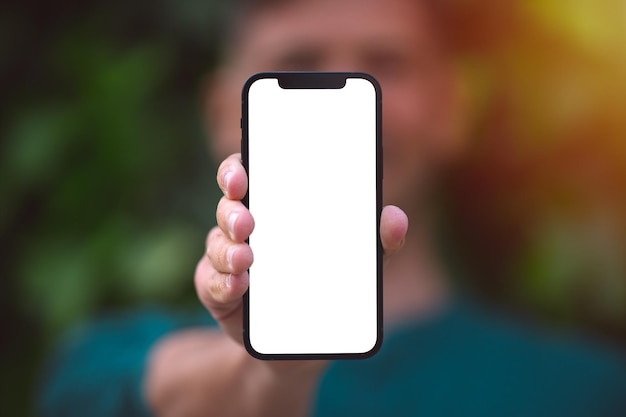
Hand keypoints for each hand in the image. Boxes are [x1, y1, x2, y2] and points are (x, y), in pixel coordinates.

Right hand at [195, 153, 408, 344]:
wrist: (303, 342)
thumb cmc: (327, 287)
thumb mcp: (357, 264)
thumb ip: (376, 241)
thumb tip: (395, 218)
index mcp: (274, 208)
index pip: (248, 175)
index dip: (238, 169)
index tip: (243, 174)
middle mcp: (245, 227)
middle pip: (228, 205)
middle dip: (232, 210)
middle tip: (247, 221)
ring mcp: (228, 258)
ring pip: (218, 243)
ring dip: (228, 249)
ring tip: (246, 258)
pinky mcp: (218, 290)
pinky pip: (213, 284)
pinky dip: (225, 283)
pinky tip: (239, 284)